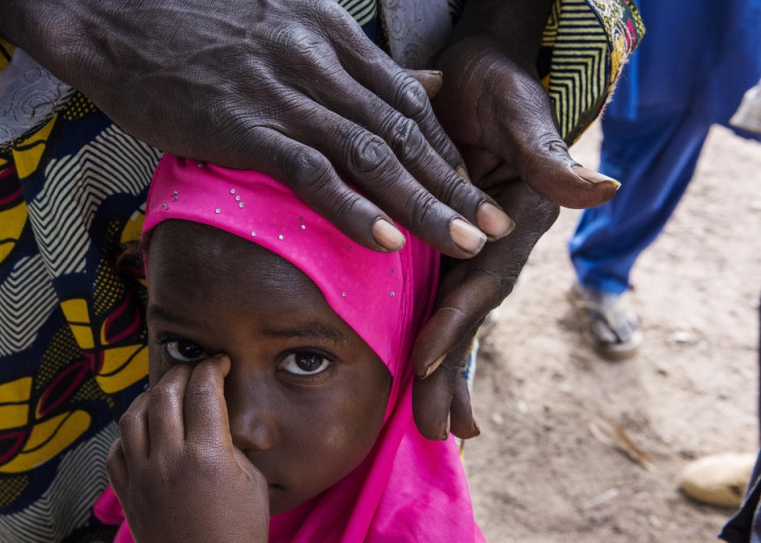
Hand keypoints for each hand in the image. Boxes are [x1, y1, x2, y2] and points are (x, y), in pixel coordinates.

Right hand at [0, 0, 513, 257]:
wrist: (111, 8)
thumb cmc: (188, 21)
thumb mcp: (278, 22)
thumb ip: (341, 57)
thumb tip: (411, 81)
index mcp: (327, 34)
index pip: (405, 97)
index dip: (444, 147)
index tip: (474, 185)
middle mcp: (317, 59)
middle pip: (402, 130)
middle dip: (453, 182)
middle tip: (494, 225)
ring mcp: (281, 91)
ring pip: (371, 154)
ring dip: (423, 203)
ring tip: (463, 243)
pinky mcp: (243, 122)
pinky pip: (311, 171)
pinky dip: (352, 207)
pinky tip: (385, 240)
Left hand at [107, 355, 268, 542]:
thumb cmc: (238, 533)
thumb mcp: (252, 483)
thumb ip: (232, 445)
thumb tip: (217, 420)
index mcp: (207, 456)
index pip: (204, 391)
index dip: (212, 368)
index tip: (220, 364)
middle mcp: (169, 461)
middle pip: (164, 394)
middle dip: (181, 373)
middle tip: (194, 371)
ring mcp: (143, 478)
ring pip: (132, 417)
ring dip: (148, 397)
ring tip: (165, 394)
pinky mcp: (128, 495)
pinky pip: (115, 451)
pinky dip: (127, 434)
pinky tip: (143, 430)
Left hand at [409, 26, 619, 439]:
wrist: (477, 76)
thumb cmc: (501, 88)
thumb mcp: (522, 115)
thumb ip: (549, 158)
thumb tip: (601, 187)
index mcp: (513, 225)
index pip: (483, 282)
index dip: (456, 321)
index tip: (426, 360)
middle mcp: (491, 246)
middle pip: (469, 317)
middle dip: (451, 373)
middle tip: (436, 430)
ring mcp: (465, 249)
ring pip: (449, 317)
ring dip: (440, 372)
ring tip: (431, 428)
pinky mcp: (438, 243)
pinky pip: (427, 294)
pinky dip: (426, 334)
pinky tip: (416, 374)